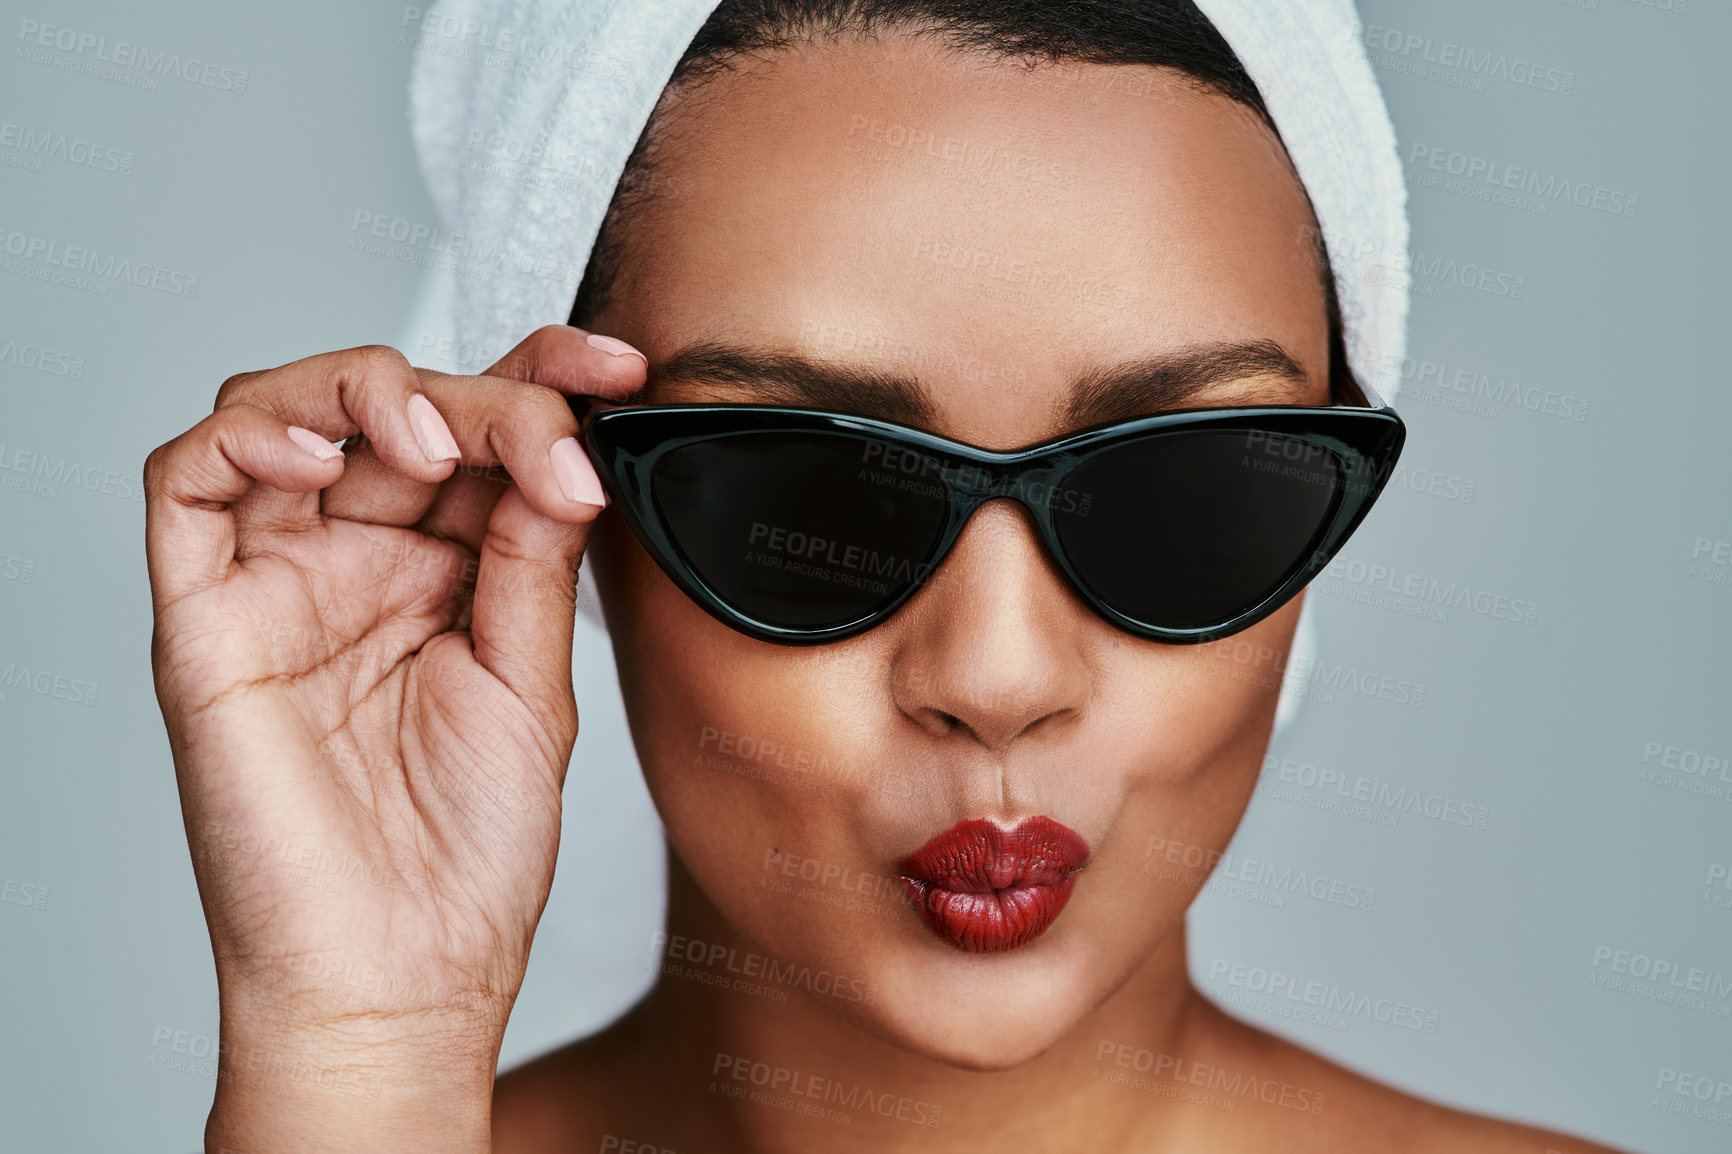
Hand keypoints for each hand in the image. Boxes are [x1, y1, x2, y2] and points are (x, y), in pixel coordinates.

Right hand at [143, 326, 644, 1151]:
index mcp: (441, 576)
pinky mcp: (205, 619)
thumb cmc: (463, 856)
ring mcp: (277, 584)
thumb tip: (561, 451)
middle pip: (398, 410)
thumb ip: (530, 563)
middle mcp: (356, 566)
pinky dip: (251, 436)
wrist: (401, 975)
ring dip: (367, 389)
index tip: (617, 368)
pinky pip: (188, 484)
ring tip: (440, 442)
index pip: (479, 435)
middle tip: (553, 437)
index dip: (540, 379)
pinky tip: (331, 455)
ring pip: (286, 412)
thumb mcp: (528, 685)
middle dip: (483, 395)